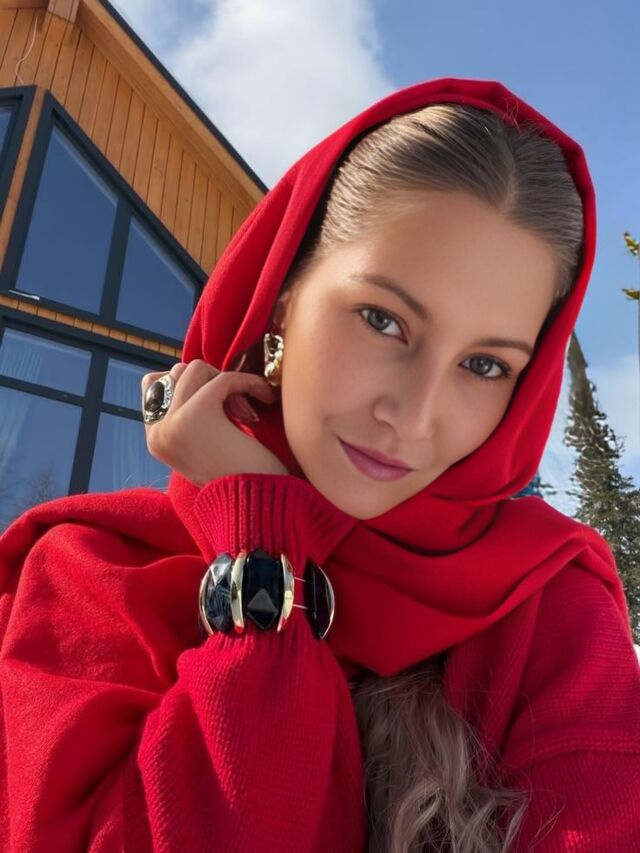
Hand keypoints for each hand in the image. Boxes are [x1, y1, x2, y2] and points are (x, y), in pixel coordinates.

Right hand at [141, 359, 288, 485]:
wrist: (258, 506)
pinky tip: (264, 396)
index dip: (189, 382)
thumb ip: (189, 412)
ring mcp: (172, 423)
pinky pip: (223, 378)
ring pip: (196, 369)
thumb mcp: (205, 442)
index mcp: (156, 439)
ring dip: (226, 380)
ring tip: (245, 410)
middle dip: (211, 381)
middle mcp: (158, 432)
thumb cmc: (243, 476)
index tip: (218, 401)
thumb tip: (191, 370)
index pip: (153, 384)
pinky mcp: (195, 416)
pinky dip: (248, 382)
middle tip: (236, 408)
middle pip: (177, 372)